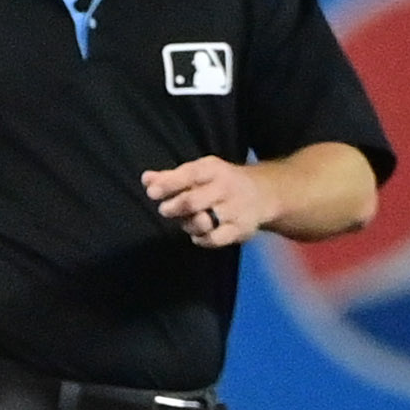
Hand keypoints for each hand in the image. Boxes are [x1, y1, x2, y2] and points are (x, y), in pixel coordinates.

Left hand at [144, 157, 276, 248]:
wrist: (263, 194)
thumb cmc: (220, 182)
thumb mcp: (200, 172)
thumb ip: (171, 177)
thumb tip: (146, 179)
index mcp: (214, 169)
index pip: (189, 174)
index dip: (168, 184)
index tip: (152, 193)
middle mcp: (226, 188)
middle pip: (193, 201)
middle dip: (174, 207)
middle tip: (165, 210)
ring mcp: (235, 210)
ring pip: (202, 222)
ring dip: (187, 224)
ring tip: (186, 221)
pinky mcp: (241, 229)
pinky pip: (214, 239)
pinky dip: (201, 239)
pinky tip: (198, 234)